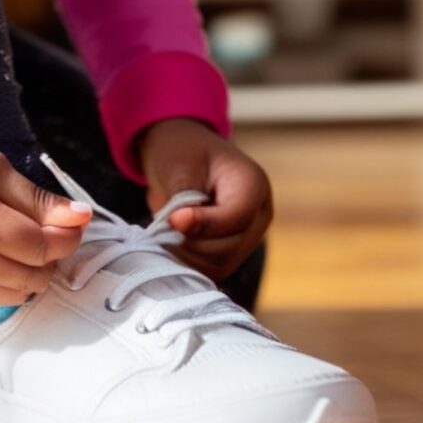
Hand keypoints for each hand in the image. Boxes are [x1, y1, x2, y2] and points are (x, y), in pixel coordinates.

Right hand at [0, 105, 90, 303]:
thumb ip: (36, 199)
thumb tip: (81, 217)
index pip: (38, 246)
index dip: (67, 237)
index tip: (76, 220)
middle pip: (31, 275)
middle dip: (53, 256)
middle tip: (53, 229)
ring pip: (14, 293)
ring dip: (32, 272)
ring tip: (27, 241)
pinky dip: (8, 280)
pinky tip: (3, 252)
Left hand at [136, 117, 271, 280]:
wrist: (181, 156)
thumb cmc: (182, 152)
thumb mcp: (180, 165)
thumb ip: (184, 196)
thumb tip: (182, 226)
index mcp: (253, 186)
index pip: (236, 218)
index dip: (202, 224)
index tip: (172, 218)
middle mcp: (258, 216)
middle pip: (228, 248)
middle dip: (190, 241)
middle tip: (163, 223)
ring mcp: (246, 238)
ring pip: (218, 265)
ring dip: (184, 254)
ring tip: (164, 231)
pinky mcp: (230, 253)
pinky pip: (209, 270)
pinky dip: (185, 261)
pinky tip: (169, 242)